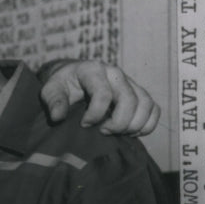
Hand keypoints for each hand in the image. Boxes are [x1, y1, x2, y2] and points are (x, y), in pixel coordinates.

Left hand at [41, 60, 159, 135]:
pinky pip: (154, 109)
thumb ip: (53, 101)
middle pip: (129, 100)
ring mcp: (129, 82)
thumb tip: (58, 117)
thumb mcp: (50, 89)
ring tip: (117, 134)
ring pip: (146, 104)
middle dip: (118, 123)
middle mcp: (115, 73)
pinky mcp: (138, 93)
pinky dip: (147, 125)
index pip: (103, 92)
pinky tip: (131, 133)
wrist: (73, 77)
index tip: (85, 124)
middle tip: (103, 132)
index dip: (95, 114)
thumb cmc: (62, 85)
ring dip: (134, 125)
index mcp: (92, 70)